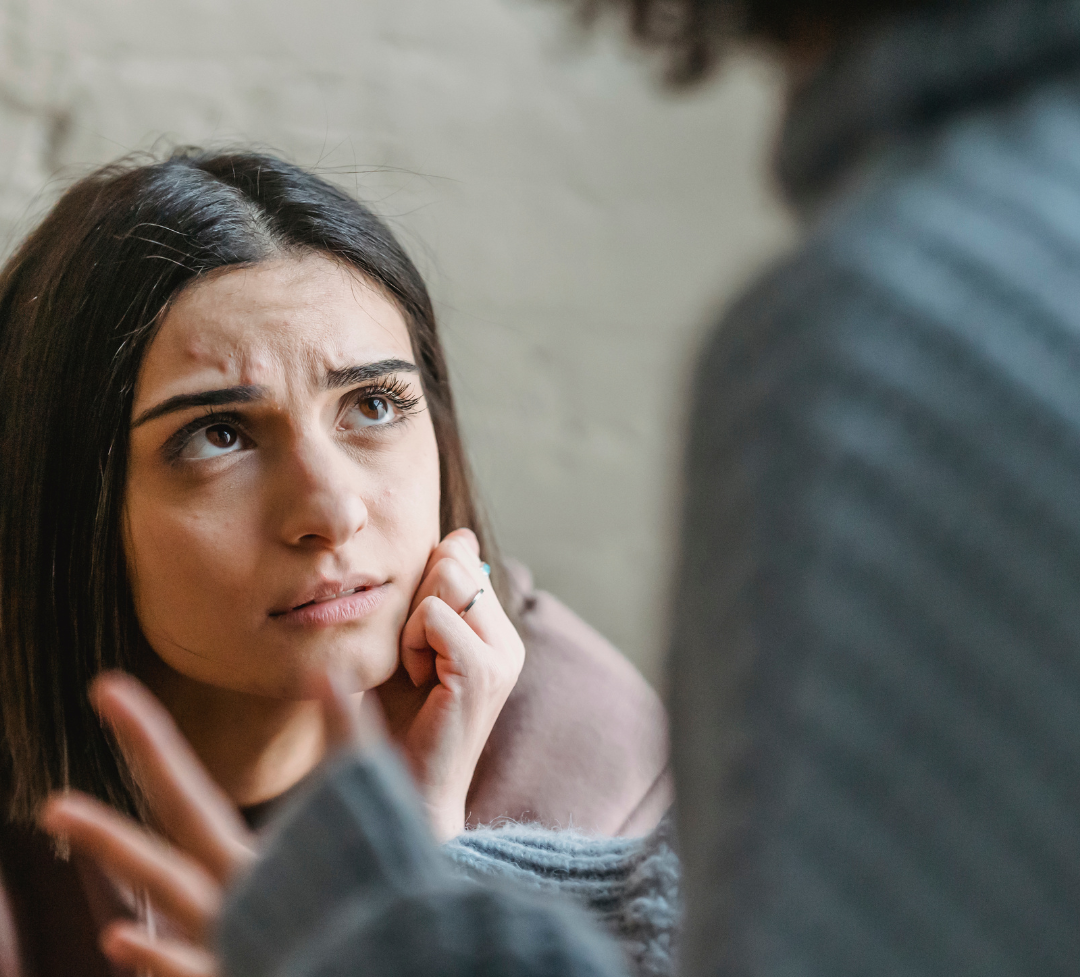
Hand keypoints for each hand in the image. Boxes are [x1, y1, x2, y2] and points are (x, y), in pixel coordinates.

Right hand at [38, 671, 368, 976]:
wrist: (401, 954)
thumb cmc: (375, 891)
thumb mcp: (364, 807)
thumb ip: (349, 743)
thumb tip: (330, 671)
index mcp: (250, 862)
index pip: (183, 797)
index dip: (148, 744)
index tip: (109, 694)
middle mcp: (232, 898)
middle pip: (172, 827)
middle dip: (126, 786)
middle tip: (71, 754)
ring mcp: (239, 938)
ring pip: (169, 894)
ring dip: (120, 855)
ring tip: (58, 809)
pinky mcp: (253, 971)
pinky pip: (197, 969)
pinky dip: (162, 957)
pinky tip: (121, 937)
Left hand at [389, 528, 524, 840]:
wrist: (402, 793)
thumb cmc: (399, 725)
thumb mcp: (412, 645)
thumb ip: (433, 594)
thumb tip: (459, 537)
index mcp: (497, 633)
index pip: (462, 559)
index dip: (424, 583)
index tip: (415, 638)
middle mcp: (508, 642)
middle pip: (453, 561)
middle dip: (415, 599)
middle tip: (412, 658)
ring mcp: (501, 657)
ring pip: (447, 579)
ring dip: (412, 621)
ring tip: (416, 671)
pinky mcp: (482, 672)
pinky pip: (436, 614)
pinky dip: (411, 641)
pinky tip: (417, 681)